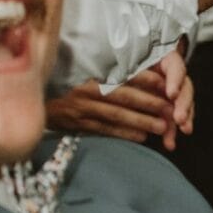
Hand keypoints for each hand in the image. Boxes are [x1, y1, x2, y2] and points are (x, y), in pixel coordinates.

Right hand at [44, 51, 193, 150]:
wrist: (42, 106)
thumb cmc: (75, 90)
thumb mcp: (93, 78)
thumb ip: (118, 78)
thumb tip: (152, 77)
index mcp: (93, 76)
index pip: (124, 76)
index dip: (146, 80)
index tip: (167, 84)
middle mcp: (87, 91)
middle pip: (123, 96)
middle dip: (148, 103)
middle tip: (170, 109)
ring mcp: (82, 109)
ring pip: (116, 115)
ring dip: (140, 121)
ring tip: (162, 127)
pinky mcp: (79, 125)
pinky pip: (105, 130)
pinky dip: (124, 134)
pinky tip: (142, 137)